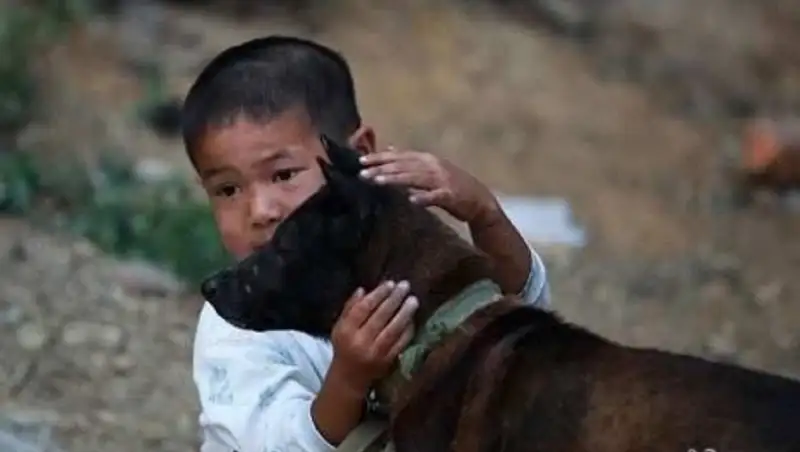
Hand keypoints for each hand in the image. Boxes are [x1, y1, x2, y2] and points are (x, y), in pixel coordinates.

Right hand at [329, 280, 418, 393]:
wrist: (349, 378)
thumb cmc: (345, 346)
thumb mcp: (340, 327)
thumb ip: (349, 308)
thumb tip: (363, 290)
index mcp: (345, 331)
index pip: (363, 309)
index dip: (378, 295)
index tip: (389, 284)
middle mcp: (360, 342)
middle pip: (380, 317)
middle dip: (394, 299)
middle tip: (405, 286)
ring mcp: (375, 352)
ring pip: (393, 330)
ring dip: (405, 313)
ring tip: (413, 300)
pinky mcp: (388, 361)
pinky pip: (401, 342)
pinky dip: (408, 330)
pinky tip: (412, 318)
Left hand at [358, 147, 500, 225]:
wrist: (480, 201)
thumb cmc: (452, 185)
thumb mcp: (430, 168)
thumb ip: (409, 160)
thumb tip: (390, 148)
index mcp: (427, 159)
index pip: (399, 156)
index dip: (380, 157)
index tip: (361, 161)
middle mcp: (433, 166)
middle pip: (403, 166)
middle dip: (381, 168)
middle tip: (362, 173)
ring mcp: (442, 180)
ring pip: (415, 178)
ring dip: (396, 180)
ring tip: (378, 182)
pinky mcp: (450, 196)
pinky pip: (435, 196)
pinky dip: (423, 197)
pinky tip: (411, 200)